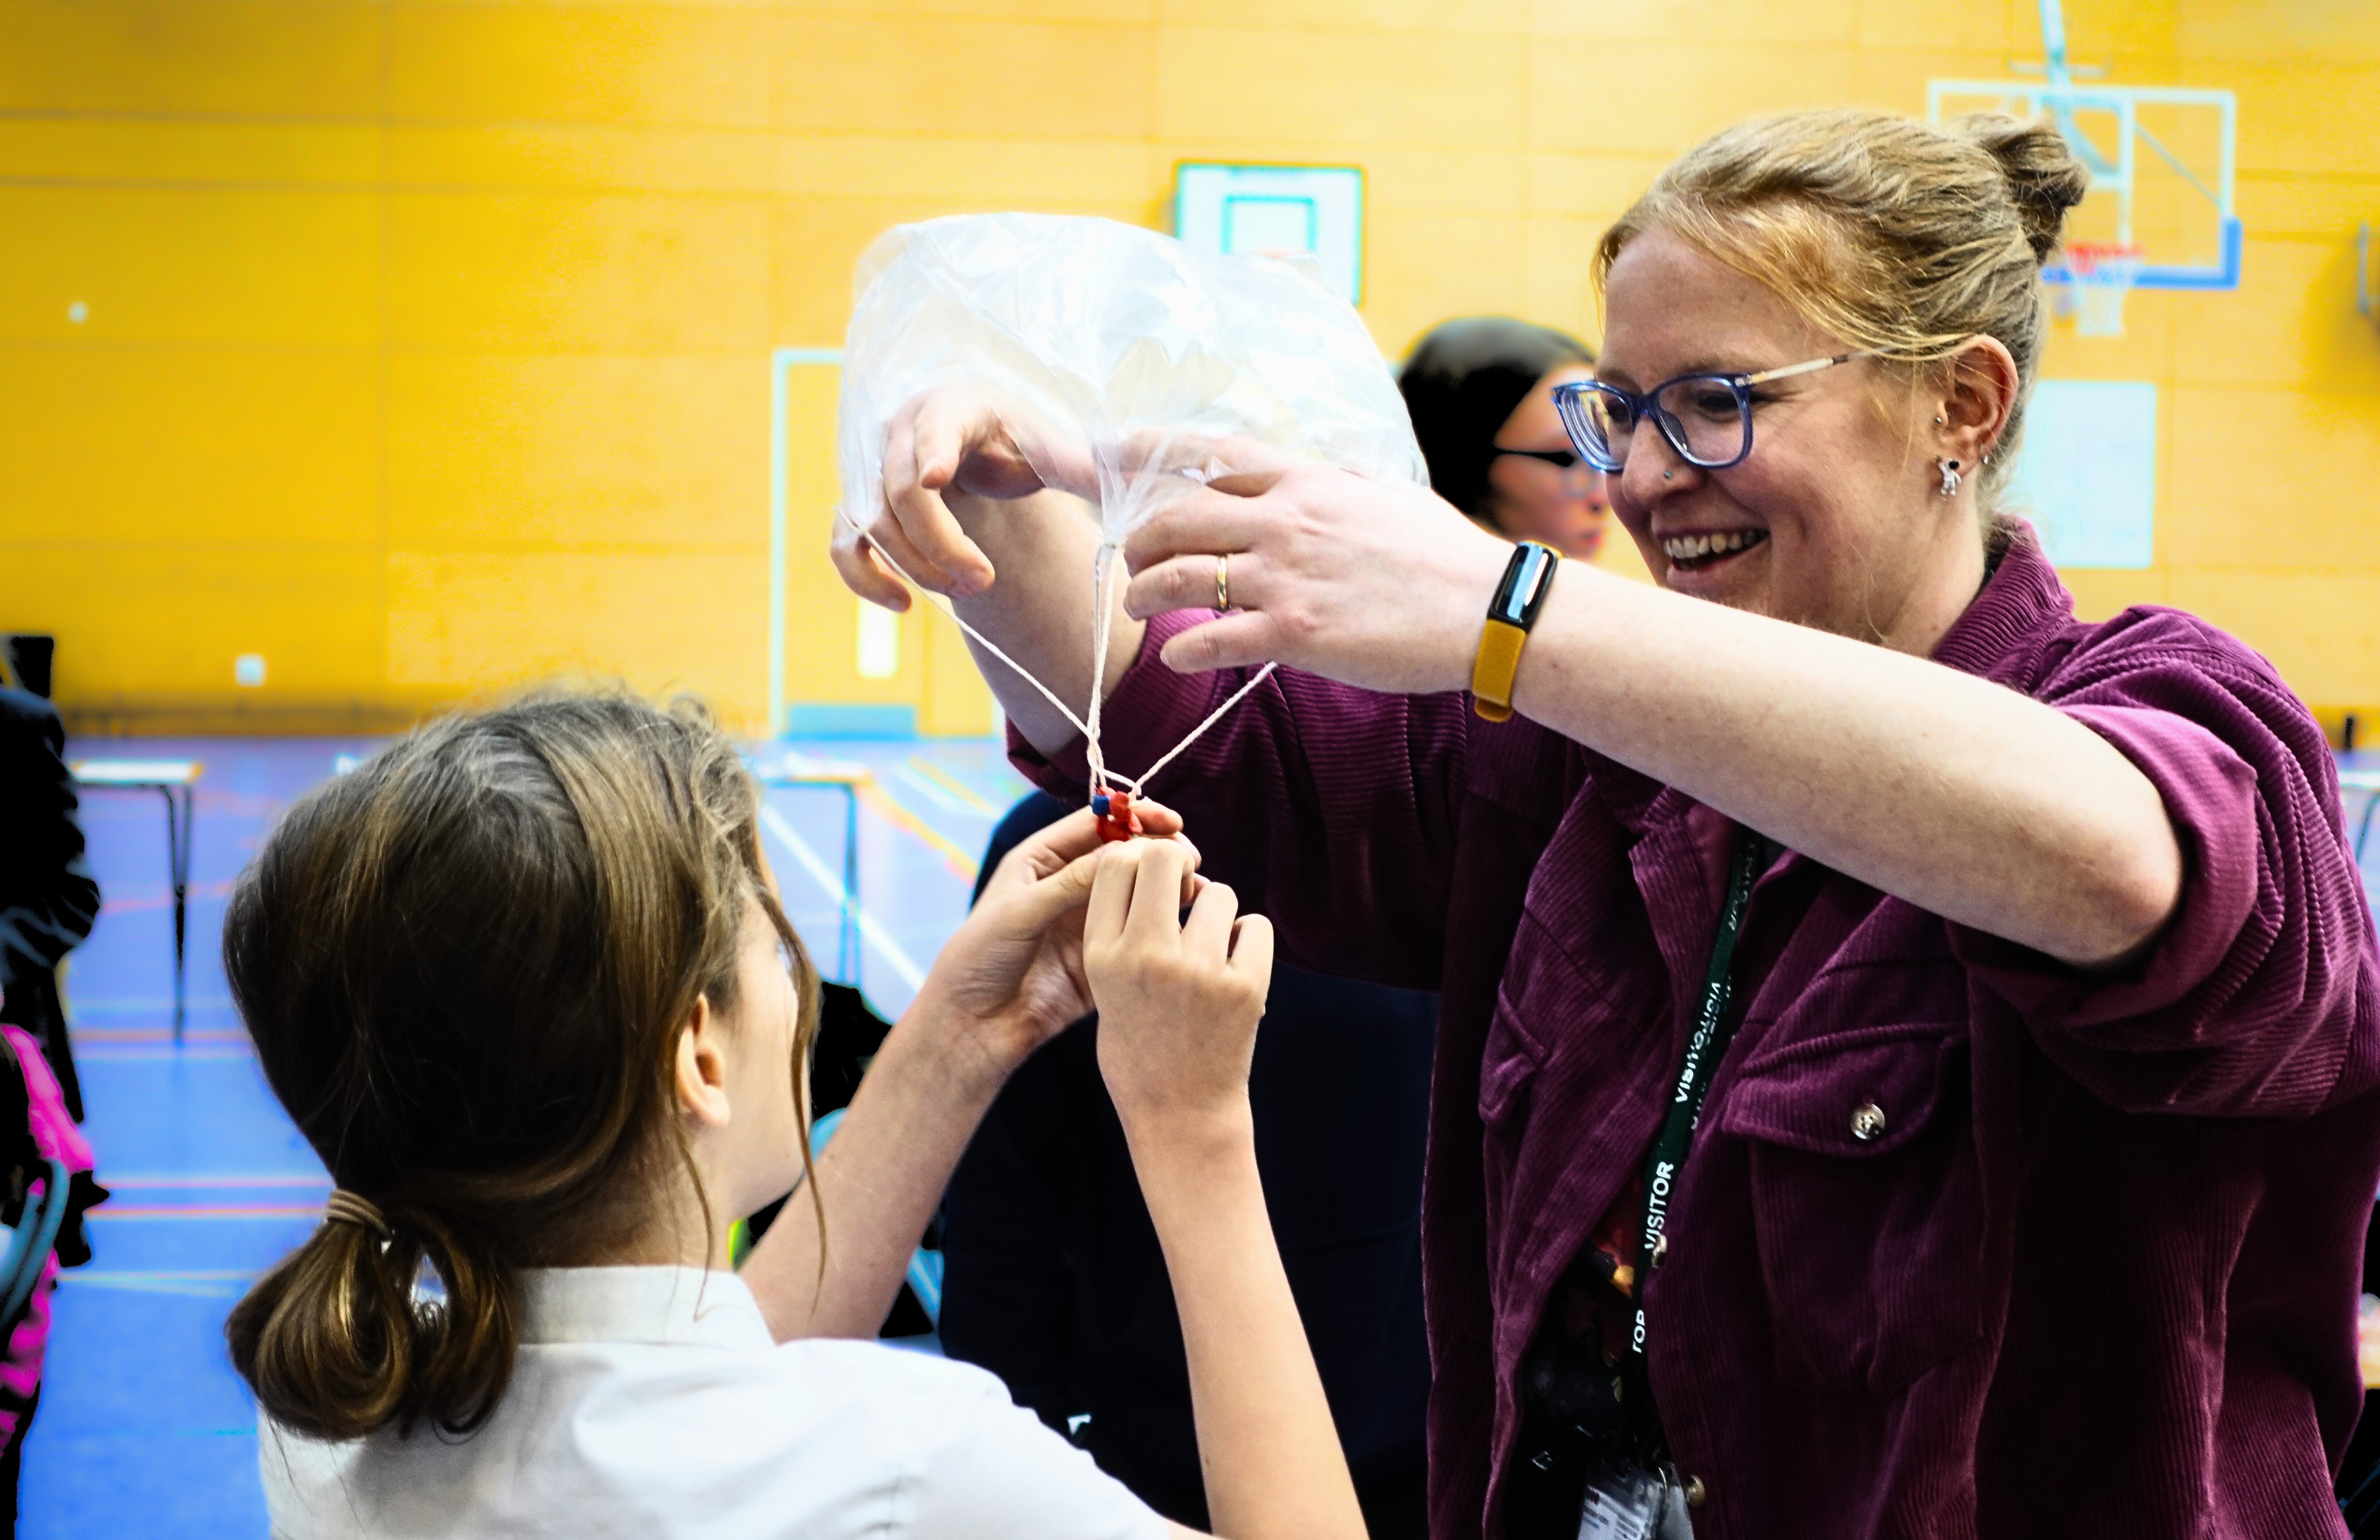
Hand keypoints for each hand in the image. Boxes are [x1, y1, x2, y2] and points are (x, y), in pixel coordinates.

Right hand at [832, 385, 1099, 609]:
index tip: (936, 477)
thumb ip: (1090, 467)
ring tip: (969, 590)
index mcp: (953, 408)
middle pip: (901, 493)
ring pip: (873, 524)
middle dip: (940, 545)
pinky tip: (902, 605)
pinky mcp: (859, 507)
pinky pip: (844, 545)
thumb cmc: (1018, 445)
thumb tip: (1146, 474)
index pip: (935, 428)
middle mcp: (901, 433)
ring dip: (917, 566)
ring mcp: (872, 470)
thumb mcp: (1053, 451)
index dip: (933, 451)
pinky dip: (864, 577)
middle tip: (984, 582)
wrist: (979, 448)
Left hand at [908, 802, 1194, 1086]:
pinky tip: (1185, 922)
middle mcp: (1067, 885)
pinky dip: (1162, 922)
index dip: (1135, 818)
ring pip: (1136, 891)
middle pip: (1123, 854)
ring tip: (1195, 889)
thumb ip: (1071, 881)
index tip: (1171, 823)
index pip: (1096, 824)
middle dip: (1157, 852)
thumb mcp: (1021, 911)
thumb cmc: (978, 958)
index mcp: (1041, 860)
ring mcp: (1087, 920)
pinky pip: (1136, 930)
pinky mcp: (1101, 955)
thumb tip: (1126, 851)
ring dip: (1166, 885)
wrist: (973, 1025)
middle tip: (1189, 860)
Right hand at [1082, 838, 1273, 1133]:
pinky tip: (1235, 969)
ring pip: (1220, 893)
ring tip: (1211, 951)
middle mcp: (1145, 956)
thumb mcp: (1106, 987)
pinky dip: (1249, 942)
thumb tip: (1154, 862)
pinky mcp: (1244, 987)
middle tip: (1188, 894)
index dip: (1139, 861)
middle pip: (1164, 857)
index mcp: (1103, 955)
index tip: (1154, 884)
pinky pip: (1256, 927)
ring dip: (1219, 914)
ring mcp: (1197, 971)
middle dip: (1180, 867)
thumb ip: (1121, 929)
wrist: (1181, 1114)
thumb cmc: (1140, 1046)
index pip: (1116, 863)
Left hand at [1117, 438, 1512, 693]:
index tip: (1112, 447)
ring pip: (1177, 577)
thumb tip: (1321, 477)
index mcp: (1308, 481)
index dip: (1154, 448)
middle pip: (1177, 517)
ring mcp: (1285, 576)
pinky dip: (1180, 648)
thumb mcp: (1389, 497)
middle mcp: (1286, 520)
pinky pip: (1208, 639)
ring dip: (1142, 593)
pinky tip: (1177, 656)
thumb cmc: (1448, 558)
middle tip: (1130, 559)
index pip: (1214, 454)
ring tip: (1137, 605)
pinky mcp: (1293, 632)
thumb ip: (1341, 486)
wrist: (1488, 611)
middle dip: (1138, 538)